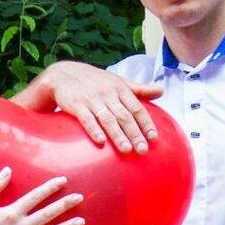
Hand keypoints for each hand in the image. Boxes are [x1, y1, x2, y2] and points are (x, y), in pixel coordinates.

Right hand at [40, 62, 163, 153]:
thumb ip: (139, 89)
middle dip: (135, 134)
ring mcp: (92, 100)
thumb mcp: (118, 81)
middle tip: (143, 150)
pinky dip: (94, 130)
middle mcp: (108, 94)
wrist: (63, 74)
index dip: (146, 123)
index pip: (137, 107)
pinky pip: (86, 119)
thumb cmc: (95, 81)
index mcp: (120, 89)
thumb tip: (162, 91)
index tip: (153, 137)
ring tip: (127, 150)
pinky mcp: (77, 105)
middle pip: (125, 116)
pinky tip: (101, 142)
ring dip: (118, 135)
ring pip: (108, 119)